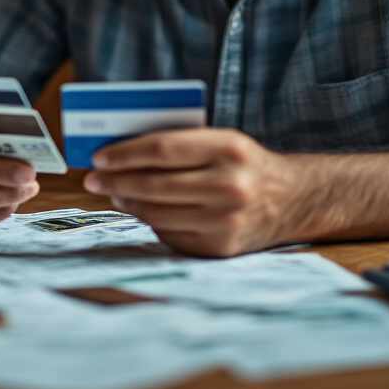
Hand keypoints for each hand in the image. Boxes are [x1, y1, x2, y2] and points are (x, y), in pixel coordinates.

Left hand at [82, 128, 304, 256]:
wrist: (295, 200)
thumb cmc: (246, 164)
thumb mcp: (222, 140)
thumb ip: (179, 143)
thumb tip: (120, 152)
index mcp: (229, 148)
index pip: (162, 149)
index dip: (124, 153)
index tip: (99, 156)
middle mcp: (229, 186)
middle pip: (154, 184)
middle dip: (116, 181)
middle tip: (93, 177)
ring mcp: (225, 221)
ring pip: (157, 213)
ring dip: (128, 202)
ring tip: (114, 192)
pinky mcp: (220, 248)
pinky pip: (170, 234)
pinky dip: (150, 221)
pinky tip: (141, 210)